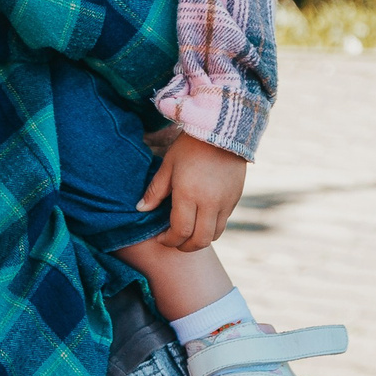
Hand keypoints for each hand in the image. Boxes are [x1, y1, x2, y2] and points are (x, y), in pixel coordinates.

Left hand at [136, 133, 246, 252]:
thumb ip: (155, 191)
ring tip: (188, 232)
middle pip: (199, 240)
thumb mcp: (168, 165)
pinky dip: (211, 227)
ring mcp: (226, 202)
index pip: (180, 231)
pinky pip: (224, 222)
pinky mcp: (235, 198)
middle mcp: (210, 202)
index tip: (160, 238)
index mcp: (189, 194)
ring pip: (214, 235)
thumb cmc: (190, 145)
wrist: (221, 129)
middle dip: (184, 246)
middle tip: (174, 241)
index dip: (169, 240)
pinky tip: (201, 218)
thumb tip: (140, 209)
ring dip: (199, 239)